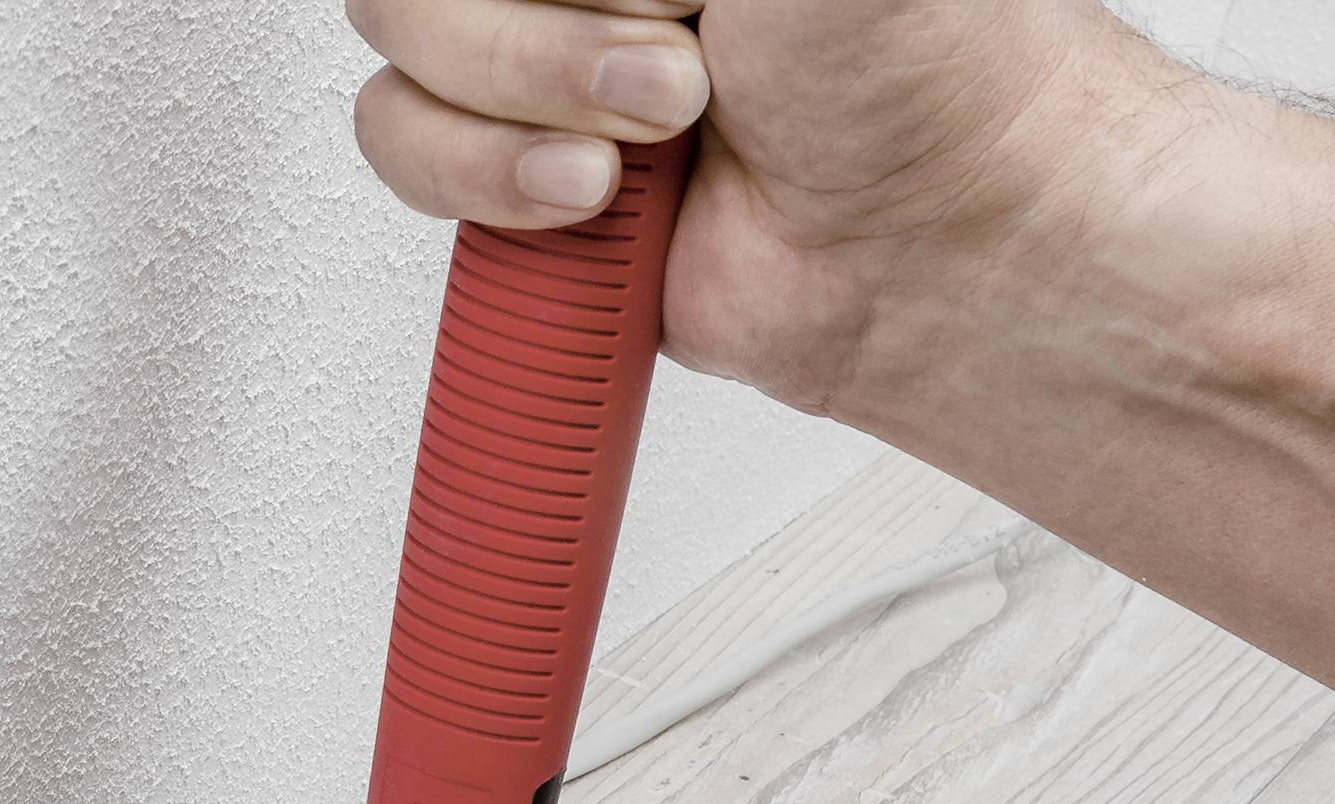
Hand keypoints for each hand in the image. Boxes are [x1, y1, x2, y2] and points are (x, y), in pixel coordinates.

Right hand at [347, 0, 1152, 415]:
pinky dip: (486, 185)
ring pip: (398, 59)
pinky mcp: (517, 176)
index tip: (664, 3)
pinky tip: (590, 202)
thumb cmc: (918, 62)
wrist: (935, 247)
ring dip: (518, 113)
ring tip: (643, 149)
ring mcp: (542, 64)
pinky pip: (407, 154)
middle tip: (677, 71)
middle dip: (538, 35)